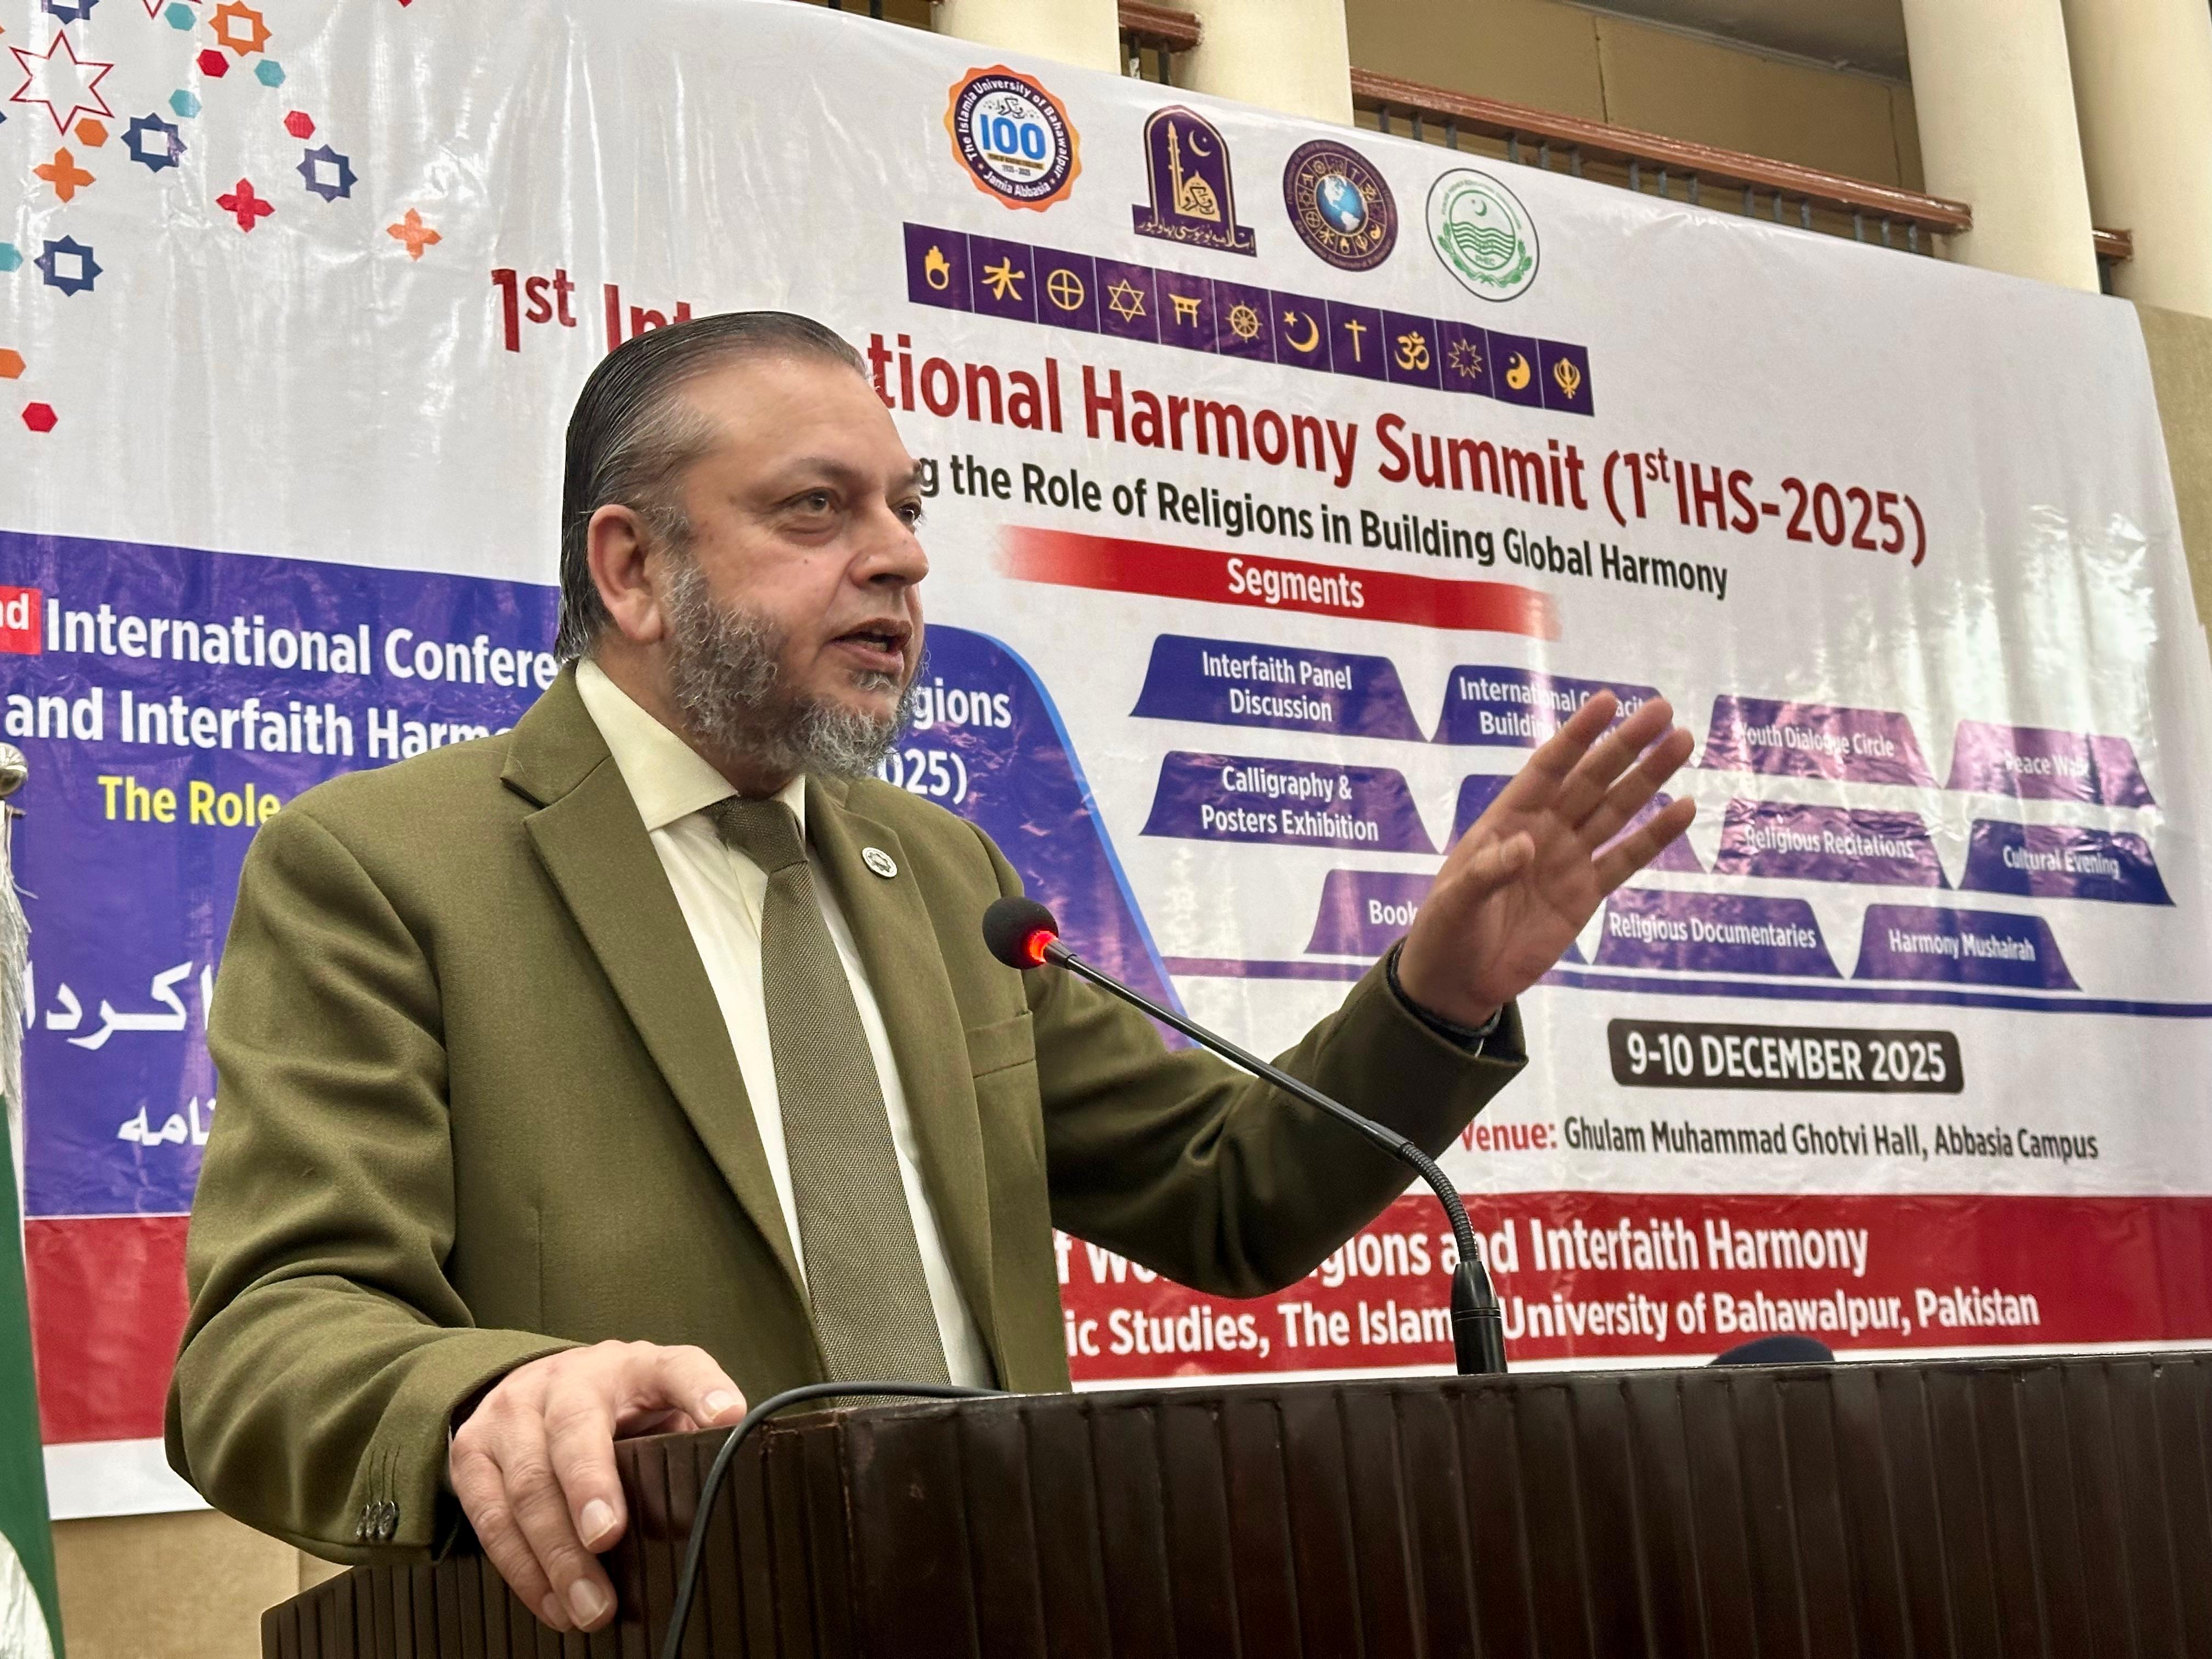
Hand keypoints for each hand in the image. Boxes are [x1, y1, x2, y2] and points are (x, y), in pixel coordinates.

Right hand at [447, 1341, 745, 1633]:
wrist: (534, 1387)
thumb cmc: (616, 1410)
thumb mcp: (658, 1406)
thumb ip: (686, 1437)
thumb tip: (724, 1489)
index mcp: (634, 1367)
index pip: (676, 1367)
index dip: (702, 1388)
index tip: (726, 1417)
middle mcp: (570, 1380)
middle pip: (576, 1431)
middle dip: (591, 1487)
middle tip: (608, 1540)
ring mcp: (514, 1411)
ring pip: (528, 1482)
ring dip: (557, 1553)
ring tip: (590, 1607)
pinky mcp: (473, 1450)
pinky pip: (490, 1516)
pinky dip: (522, 1568)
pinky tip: (552, 1602)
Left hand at [1399, 691, 1695, 1025]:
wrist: (1459, 982)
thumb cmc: (1445, 933)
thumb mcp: (1455, 902)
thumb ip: (1487, 872)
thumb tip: (1527, 846)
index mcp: (1507, 820)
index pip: (1548, 768)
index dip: (1577, 735)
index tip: (1607, 701)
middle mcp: (1544, 830)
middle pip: (1591, 779)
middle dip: (1626, 745)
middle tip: (1663, 710)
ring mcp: (1568, 860)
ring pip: (1615, 810)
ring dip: (1648, 778)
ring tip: (1682, 742)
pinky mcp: (1586, 894)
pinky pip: (1625, 859)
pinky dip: (1654, 836)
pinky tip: (1683, 808)